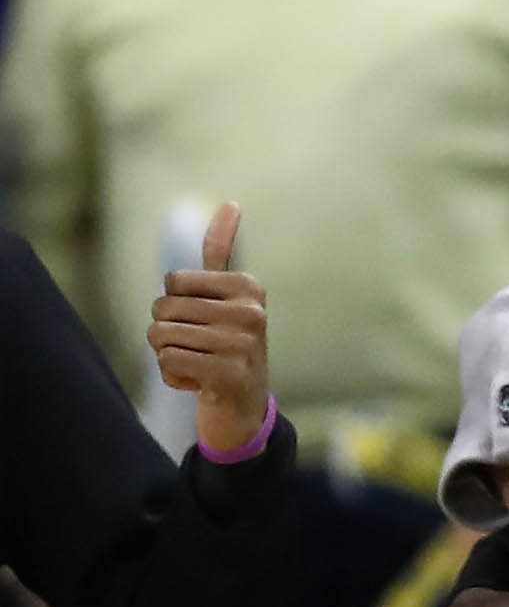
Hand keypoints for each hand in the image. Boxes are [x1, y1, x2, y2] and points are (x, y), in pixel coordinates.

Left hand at [147, 202, 269, 451]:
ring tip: (196, 361)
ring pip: (160, 336)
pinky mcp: (228, 374)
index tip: (203, 317)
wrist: (246, 403)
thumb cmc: (228, 341)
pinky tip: (197, 381)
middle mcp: (251, 312)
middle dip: (168, 329)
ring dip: (167, 353)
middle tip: (197, 345)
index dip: (175, 301)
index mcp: (249, 287)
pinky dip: (172, 375)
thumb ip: (221, 252)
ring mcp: (241, 344)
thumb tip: (230, 202)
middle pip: (163, 308)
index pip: (174, 281)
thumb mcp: (227, 295)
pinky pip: (167, 362)